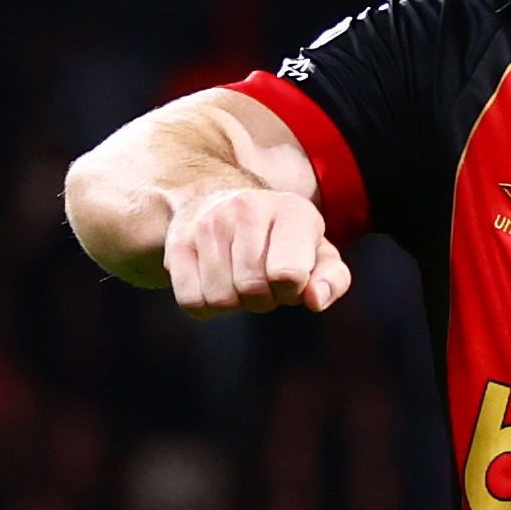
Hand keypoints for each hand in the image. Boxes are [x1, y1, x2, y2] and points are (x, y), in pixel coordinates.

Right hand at [162, 179, 350, 316]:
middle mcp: (247, 208)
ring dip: (235, 303)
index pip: (288, 273)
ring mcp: (208, 224)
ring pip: (221, 298)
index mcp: (291, 210)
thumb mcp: (318, 253)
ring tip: (240, 280)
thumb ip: (331, 279)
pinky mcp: (178, 243)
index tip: (292, 280)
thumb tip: (315, 300)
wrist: (223, 202)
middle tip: (265, 282)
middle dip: (264, 300)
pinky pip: (191, 300)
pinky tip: (215, 284)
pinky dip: (205, 306)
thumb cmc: (283, 240)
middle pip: (252, 290)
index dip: (292, 290)